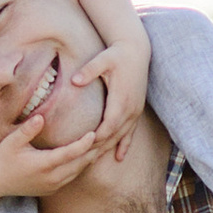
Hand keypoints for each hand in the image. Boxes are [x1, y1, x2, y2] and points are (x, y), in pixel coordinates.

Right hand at [0, 107, 118, 202]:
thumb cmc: (3, 158)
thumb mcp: (12, 142)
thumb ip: (27, 130)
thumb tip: (40, 117)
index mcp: (43, 165)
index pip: (69, 154)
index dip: (83, 144)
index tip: (94, 133)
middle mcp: (51, 178)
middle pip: (80, 164)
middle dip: (94, 151)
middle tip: (108, 136)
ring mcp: (53, 185)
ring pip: (79, 171)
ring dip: (90, 158)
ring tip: (103, 144)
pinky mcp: (53, 188)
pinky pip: (73, 176)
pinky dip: (82, 165)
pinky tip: (88, 155)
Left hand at [71, 27, 150, 156]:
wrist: (137, 50)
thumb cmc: (117, 54)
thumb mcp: (103, 59)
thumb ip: (89, 70)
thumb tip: (75, 80)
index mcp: (121, 100)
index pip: (108, 126)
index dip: (96, 138)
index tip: (80, 148)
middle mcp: (130, 109)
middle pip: (114, 136)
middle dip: (98, 149)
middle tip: (80, 161)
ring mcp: (135, 111)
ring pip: (121, 137)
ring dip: (108, 149)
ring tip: (92, 161)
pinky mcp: (136, 110)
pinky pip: (131, 132)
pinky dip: (125, 145)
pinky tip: (119, 157)